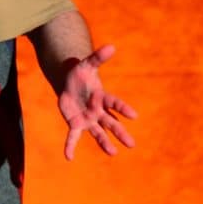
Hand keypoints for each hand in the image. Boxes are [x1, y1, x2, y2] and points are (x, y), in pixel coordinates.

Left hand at [57, 44, 137, 159]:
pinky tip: (68, 157)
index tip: (134, 115)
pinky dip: (70, 146)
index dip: (123, 108)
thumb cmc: (81, 74)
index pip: (115, 103)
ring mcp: (88, 119)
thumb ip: (98, 57)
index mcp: (102, 97)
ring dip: (104, 143)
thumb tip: (111, 46)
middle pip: (111, 123)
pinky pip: (73, 136)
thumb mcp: (87, 64)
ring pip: (98, 132)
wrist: (69, 84)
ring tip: (113, 153)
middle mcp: (98, 111)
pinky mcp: (75, 123)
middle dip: (120, 132)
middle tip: (132, 144)